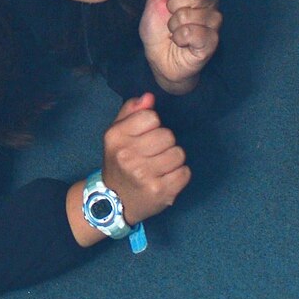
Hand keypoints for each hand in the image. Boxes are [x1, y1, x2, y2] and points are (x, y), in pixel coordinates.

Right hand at [65, 93, 189, 241]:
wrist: (114, 201)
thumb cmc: (119, 162)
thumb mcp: (117, 134)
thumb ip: (131, 112)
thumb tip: (149, 97)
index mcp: (116, 137)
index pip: (151, 117)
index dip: (152, 125)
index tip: (144, 137)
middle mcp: (128, 156)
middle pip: (168, 135)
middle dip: (164, 143)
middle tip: (153, 154)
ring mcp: (144, 175)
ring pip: (178, 153)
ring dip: (173, 159)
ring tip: (160, 167)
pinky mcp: (160, 192)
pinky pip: (185, 172)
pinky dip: (179, 175)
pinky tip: (166, 178)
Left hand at [138, 0, 221, 92]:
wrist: (159, 58)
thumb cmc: (158, 29)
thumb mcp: (154, 0)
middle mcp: (210, 3)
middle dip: (172, 6)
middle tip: (170, 16)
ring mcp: (213, 22)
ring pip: (190, 14)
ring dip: (174, 25)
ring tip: (175, 31)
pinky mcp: (212, 41)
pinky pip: (192, 33)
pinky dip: (179, 38)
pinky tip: (181, 42)